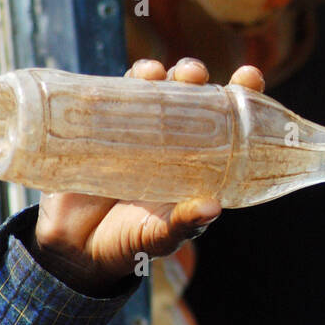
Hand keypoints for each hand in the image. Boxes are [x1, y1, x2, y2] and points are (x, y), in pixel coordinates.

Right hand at [30, 59, 266, 295]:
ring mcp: (139, 133)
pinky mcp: (105, 130)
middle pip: (189, 97)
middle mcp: (173, 142)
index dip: (242, 97)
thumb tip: (212, 208)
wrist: (74, 250)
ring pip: (155, 91)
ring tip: (158, 74)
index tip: (250, 76)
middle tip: (192, 75)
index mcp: (199, 164)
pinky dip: (127, 83)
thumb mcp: (160, 236)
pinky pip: (117, 98)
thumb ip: (184, 224)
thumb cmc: (129, 243)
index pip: (228, 123)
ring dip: (161, 74)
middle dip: (194, 77)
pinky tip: (135, 76)